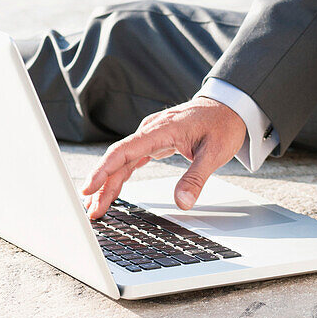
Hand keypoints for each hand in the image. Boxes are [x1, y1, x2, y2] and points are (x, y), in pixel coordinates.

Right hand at [80, 97, 245, 218]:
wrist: (228, 106)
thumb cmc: (222, 124)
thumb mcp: (215, 153)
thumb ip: (196, 177)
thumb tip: (183, 203)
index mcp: (162, 129)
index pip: (125, 150)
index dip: (103, 170)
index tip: (88, 188)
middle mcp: (151, 130)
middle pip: (118, 158)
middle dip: (101, 185)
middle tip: (90, 211)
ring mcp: (151, 135)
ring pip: (123, 160)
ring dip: (108, 183)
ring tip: (96, 207)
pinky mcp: (154, 141)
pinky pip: (131, 159)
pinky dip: (120, 175)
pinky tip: (111, 190)